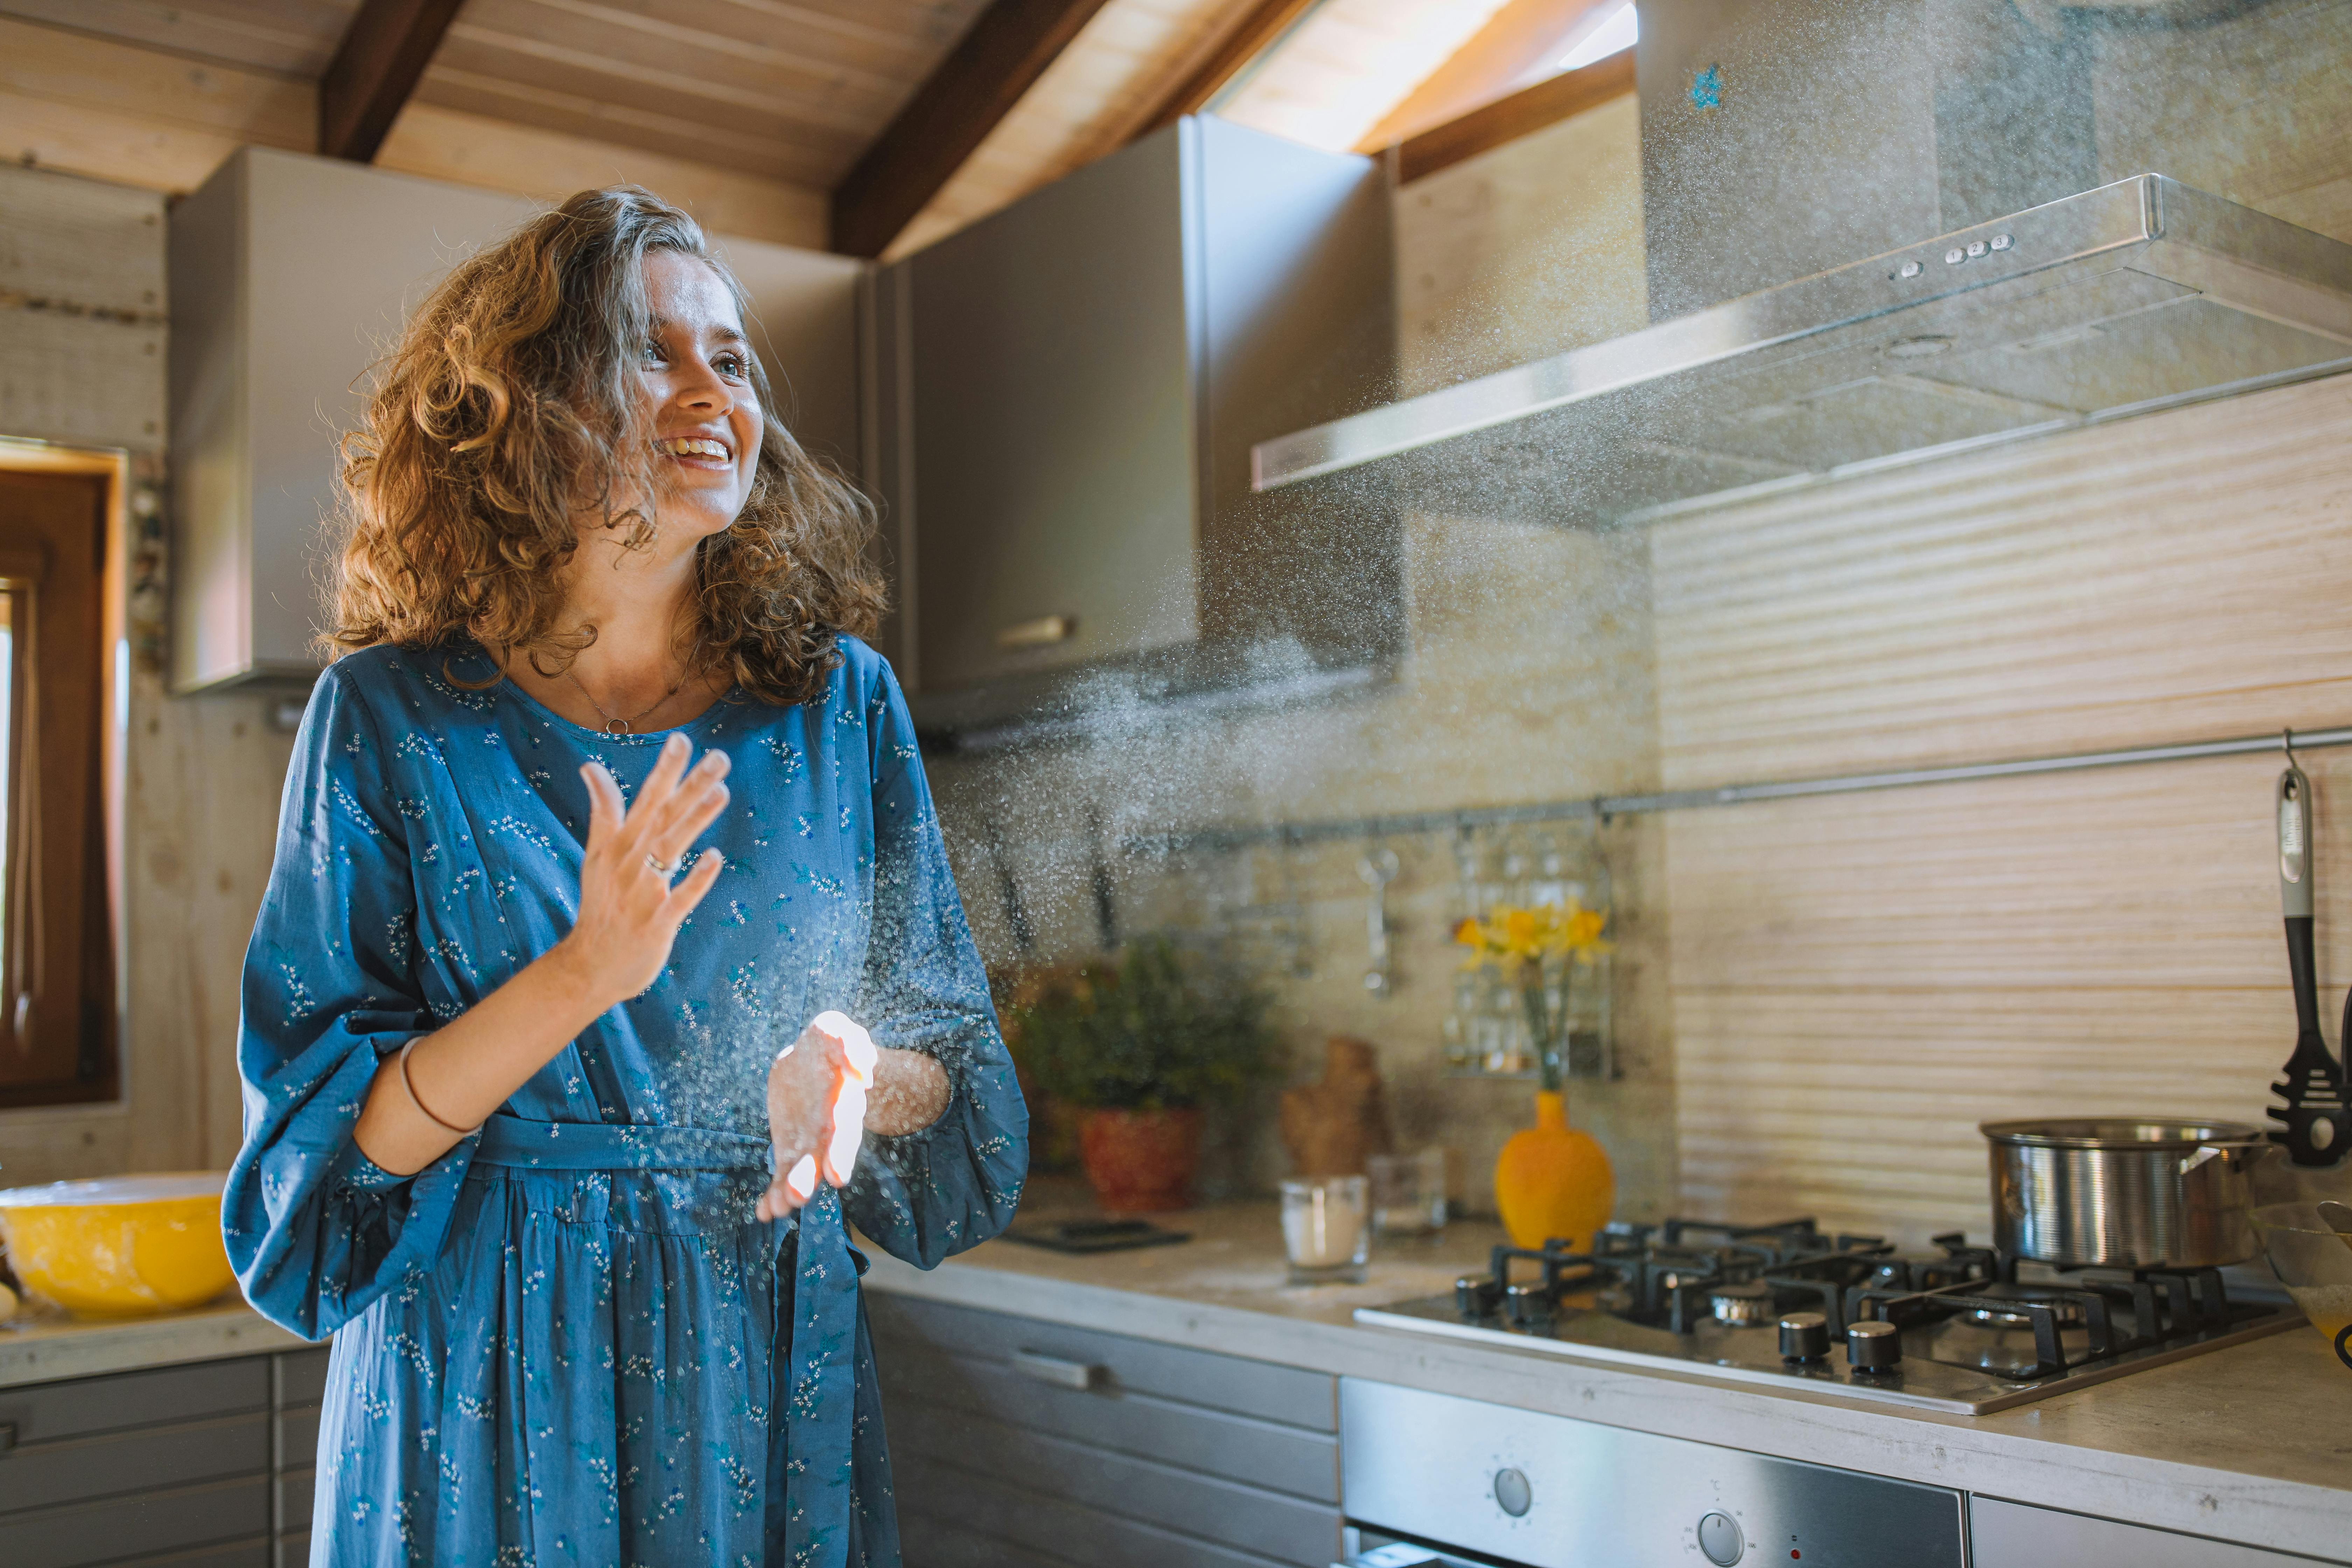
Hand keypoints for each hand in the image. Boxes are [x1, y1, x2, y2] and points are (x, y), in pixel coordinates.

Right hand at [557, 732, 728, 1008]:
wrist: (589, 966)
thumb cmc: (601, 905)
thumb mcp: (596, 855)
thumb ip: (602, 810)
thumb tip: (590, 766)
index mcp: (619, 845)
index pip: (645, 799)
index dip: (664, 769)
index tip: (682, 739)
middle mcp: (630, 863)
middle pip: (664, 817)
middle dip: (690, 785)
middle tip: (720, 757)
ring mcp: (643, 893)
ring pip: (671, 849)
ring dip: (695, 820)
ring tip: (720, 792)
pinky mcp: (656, 923)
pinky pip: (680, 898)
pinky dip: (695, 879)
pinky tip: (714, 857)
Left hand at [757, 1011, 877, 1220]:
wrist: (809, 1060)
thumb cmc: (826, 1044)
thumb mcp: (834, 1030)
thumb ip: (848, 1044)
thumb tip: (861, 1071)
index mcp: (842, 1103)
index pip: (843, 1130)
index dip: (840, 1154)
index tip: (836, 1177)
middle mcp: (829, 1130)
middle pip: (822, 1157)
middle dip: (810, 1176)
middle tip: (798, 1197)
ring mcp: (809, 1143)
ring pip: (801, 1170)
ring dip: (791, 1190)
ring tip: (778, 1208)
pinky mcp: (790, 1148)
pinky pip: (782, 1173)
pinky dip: (774, 1193)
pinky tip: (763, 1212)